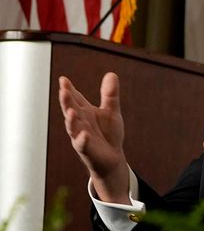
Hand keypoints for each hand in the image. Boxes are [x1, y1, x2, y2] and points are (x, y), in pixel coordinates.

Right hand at [58, 72, 129, 202]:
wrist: (112, 157)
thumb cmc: (108, 133)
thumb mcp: (111, 111)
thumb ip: (110, 94)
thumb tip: (111, 73)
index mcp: (84, 112)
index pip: (75, 98)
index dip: (69, 89)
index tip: (63, 79)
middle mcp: (80, 122)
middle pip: (70, 109)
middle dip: (66, 101)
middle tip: (63, 90)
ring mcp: (80, 136)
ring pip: (72, 127)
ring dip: (71, 119)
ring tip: (71, 111)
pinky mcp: (86, 149)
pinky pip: (82, 144)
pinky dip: (82, 139)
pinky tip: (84, 135)